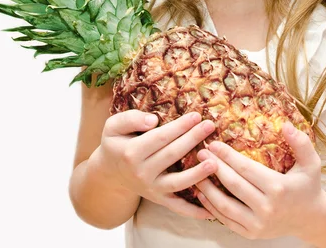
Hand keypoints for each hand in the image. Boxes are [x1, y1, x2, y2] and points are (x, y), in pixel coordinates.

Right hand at [95, 109, 217, 219]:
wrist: (110, 172)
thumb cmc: (116, 143)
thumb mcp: (113, 126)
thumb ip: (130, 119)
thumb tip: (153, 120)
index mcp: (131, 153)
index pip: (160, 137)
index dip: (179, 126)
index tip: (196, 115)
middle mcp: (142, 173)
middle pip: (172, 155)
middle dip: (193, 139)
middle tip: (210, 126)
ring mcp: (151, 188)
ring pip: (177, 182)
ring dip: (198, 173)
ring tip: (215, 162)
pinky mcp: (158, 199)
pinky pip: (177, 207)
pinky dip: (193, 211)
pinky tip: (210, 210)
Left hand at [195, 122, 325, 239]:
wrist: (311, 219)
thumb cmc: (308, 186)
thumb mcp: (311, 163)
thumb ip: (301, 143)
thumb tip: (287, 125)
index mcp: (278, 188)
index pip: (246, 169)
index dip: (227, 156)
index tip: (213, 143)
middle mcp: (267, 208)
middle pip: (233, 185)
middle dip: (214, 167)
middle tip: (200, 152)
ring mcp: (258, 224)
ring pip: (225, 205)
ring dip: (207, 188)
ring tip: (195, 172)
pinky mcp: (251, 234)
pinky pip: (226, 220)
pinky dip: (211, 207)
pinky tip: (202, 193)